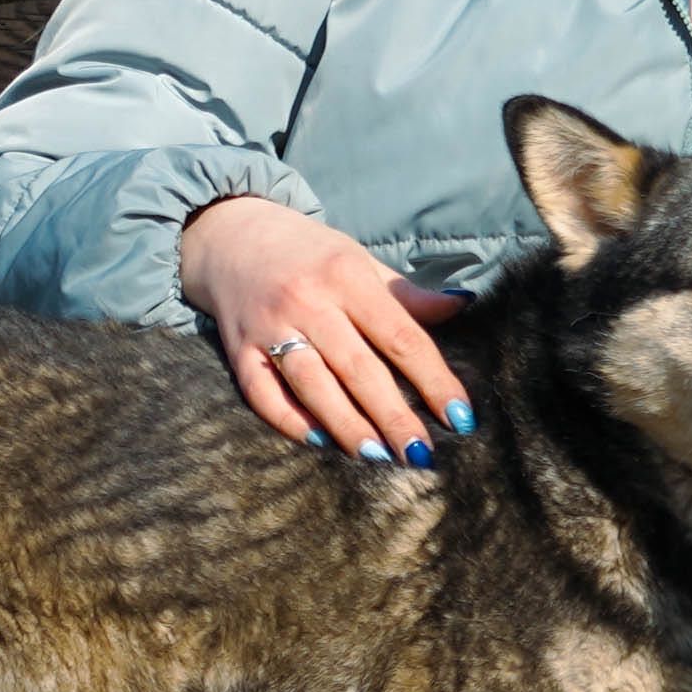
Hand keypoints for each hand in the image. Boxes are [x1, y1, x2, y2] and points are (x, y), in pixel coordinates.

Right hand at [179, 197, 474, 463]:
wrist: (230, 234)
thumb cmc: (309, 254)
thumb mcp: (360, 260)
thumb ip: (406, 293)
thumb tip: (461, 307)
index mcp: (347, 276)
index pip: (401, 337)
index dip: (434, 379)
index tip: (460, 417)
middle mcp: (308, 301)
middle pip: (359, 369)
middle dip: (393, 416)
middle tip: (421, 455)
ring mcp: (269, 326)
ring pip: (312, 384)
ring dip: (346, 425)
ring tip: (377, 457)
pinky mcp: (239, 349)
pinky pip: (262, 393)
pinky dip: (289, 420)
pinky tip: (319, 442)